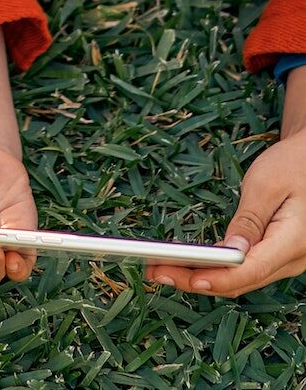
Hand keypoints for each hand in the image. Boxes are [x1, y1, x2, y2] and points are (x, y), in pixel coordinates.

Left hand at [146, 131, 305, 296]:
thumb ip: (249, 220)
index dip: (218, 278)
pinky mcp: (276, 257)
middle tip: (156, 272)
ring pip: (242, 280)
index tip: (187, 277)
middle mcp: (294, 259)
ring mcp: (287, 261)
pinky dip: (217, 271)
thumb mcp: (267, 186)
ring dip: (203, 278)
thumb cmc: (292, 166)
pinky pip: (246, 271)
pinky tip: (191, 266)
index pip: (251, 270)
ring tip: (163, 270)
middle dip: (196, 280)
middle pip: (242, 281)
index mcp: (294, 241)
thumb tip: (230, 251)